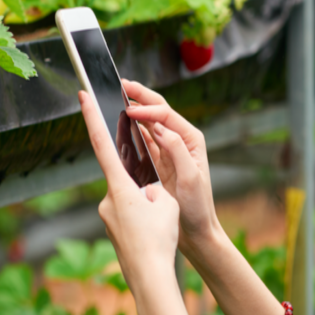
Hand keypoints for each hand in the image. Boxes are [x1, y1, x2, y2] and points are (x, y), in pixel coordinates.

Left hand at [78, 91, 179, 289]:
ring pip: (129, 198)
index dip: (92, 117)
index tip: (82, 97)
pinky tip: (153, 234)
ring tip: (159, 226)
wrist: (150, 278)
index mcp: (119, 185)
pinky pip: (129, 215)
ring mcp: (107, 216)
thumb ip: (152, 187)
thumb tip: (144, 191)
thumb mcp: (165, 202)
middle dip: (143, 184)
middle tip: (158, 207)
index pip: (102, 143)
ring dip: (146, 205)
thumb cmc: (158, 239)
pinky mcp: (112, 230)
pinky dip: (143, 219)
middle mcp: (107, 199)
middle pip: (126, 177)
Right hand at [122, 80, 220, 255]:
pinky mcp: (157, 160)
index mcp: (191, 139)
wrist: (196, 229)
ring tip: (116, 98)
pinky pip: (141, 139)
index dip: (147, 108)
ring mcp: (167, 149)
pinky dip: (130, 129)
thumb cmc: (198, 206)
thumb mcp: (191, 178)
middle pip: (157, 110)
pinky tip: (119, 123)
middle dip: (140, 95)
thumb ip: (177, 149)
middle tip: (121, 85)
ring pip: (147, 122)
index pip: (166, 114)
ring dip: (133, 109)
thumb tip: (161, 127)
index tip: (130, 110)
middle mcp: (180, 139)